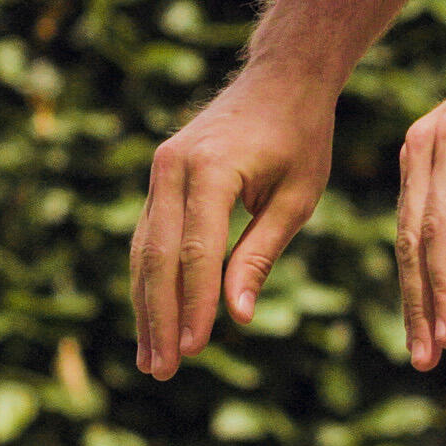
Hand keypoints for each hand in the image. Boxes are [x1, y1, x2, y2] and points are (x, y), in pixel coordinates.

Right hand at [129, 69, 337, 379]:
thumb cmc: (301, 135)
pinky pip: (148, 235)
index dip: (195, 305)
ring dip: (146, 306)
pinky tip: (153, 318)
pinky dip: (150, 279)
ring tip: (150, 358)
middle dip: (160, 317)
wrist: (281, 75)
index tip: (195, 352)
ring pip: (144, 249)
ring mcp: (160, 169)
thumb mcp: (295, 198)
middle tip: (162, 369)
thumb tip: (236, 316)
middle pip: (157, 256)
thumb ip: (259, 255)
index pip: (196, 251)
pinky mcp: (160, 175)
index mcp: (211, 168)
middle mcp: (173, 166)